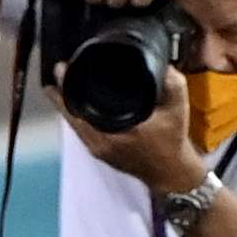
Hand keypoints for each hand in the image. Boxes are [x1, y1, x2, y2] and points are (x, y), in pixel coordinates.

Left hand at [62, 57, 205, 195]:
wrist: (171, 173)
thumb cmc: (172, 142)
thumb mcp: (178, 109)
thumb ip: (172, 83)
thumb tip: (161, 63)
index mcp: (115, 131)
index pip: (82, 106)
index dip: (69, 86)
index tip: (62, 68)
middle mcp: (101, 142)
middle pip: (71, 114)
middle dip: (62, 91)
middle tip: (58, 70)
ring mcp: (98, 149)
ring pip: (73, 123)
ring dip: (65, 104)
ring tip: (58, 83)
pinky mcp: (100, 152)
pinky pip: (80, 131)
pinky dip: (75, 115)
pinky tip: (73, 103)